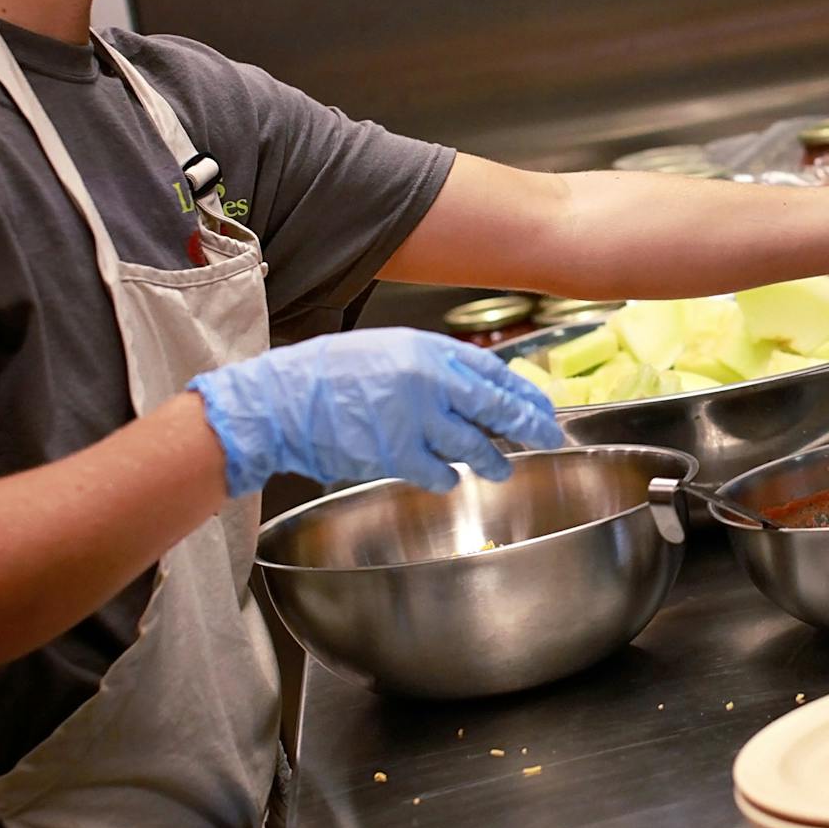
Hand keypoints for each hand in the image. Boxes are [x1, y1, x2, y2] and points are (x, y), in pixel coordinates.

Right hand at [189, 328, 565, 497]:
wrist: (280, 402)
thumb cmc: (327, 375)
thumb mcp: (385, 350)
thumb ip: (431, 367)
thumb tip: (472, 389)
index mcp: (426, 349)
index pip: (492, 370)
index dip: (522, 391)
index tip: (540, 404)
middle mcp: (428, 380)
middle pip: (496, 406)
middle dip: (529, 425)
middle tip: (549, 437)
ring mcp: (415, 419)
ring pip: (475, 445)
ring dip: (493, 459)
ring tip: (503, 468)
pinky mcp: (397, 455)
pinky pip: (440, 473)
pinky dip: (449, 478)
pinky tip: (450, 478)